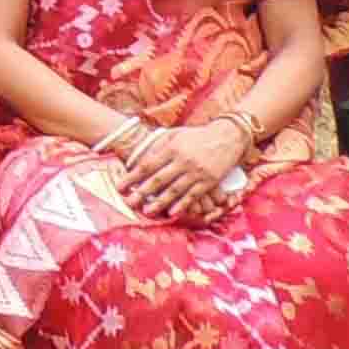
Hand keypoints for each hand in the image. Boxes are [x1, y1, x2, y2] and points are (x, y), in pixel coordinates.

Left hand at [118, 124, 241, 219]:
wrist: (228, 136)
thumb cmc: (198, 136)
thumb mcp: (176, 135)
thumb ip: (160, 146)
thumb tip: (141, 158)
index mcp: (172, 148)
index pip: (148, 165)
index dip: (132, 177)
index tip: (120, 186)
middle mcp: (183, 161)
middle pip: (158, 179)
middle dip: (142, 193)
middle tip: (129, 203)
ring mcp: (196, 172)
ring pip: (174, 190)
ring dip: (160, 202)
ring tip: (147, 211)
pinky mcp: (209, 181)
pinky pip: (193, 195)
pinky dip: (182, 204)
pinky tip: (172, 213)